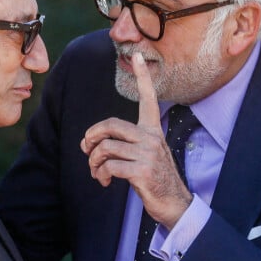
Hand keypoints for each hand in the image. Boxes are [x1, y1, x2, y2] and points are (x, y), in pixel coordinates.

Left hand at [81, 52, 191, 228]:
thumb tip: (89, 145)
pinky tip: (106, 182)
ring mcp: (148, 154)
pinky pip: (110, 166)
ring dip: (94, 163)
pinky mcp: (142, 171)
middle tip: (86, 150)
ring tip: (98, 173)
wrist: (174, 204)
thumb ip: (122, 145)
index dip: (142, 78)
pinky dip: (102, 175)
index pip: (148, 99)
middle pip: (110, 125)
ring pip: (106, 148)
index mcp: (153, 131)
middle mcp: (152, 138)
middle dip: (91, 137)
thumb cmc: (155, 179)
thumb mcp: (143, 156)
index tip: (137, 56)